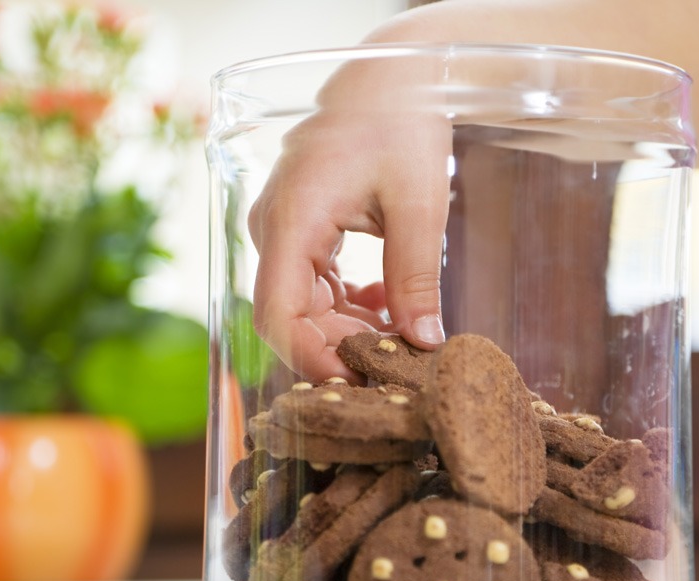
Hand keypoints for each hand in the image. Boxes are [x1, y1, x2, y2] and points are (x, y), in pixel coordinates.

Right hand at [249, 85, 451, 383]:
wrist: (390, 79)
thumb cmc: (400, 124)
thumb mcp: (418, 202)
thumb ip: (415, 276)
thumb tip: (424, 341)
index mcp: (292, 218)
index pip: (277, 312)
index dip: (309, 358)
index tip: (354, 383)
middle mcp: (274, 228)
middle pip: (290, 316)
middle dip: (340, 349)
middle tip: (396, 368)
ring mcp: (283, 229)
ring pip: (303, 306)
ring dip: (348, 330)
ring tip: (400, 339)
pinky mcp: (300, 231)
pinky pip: (315, 285)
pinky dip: (349, 306)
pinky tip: (387, 306)